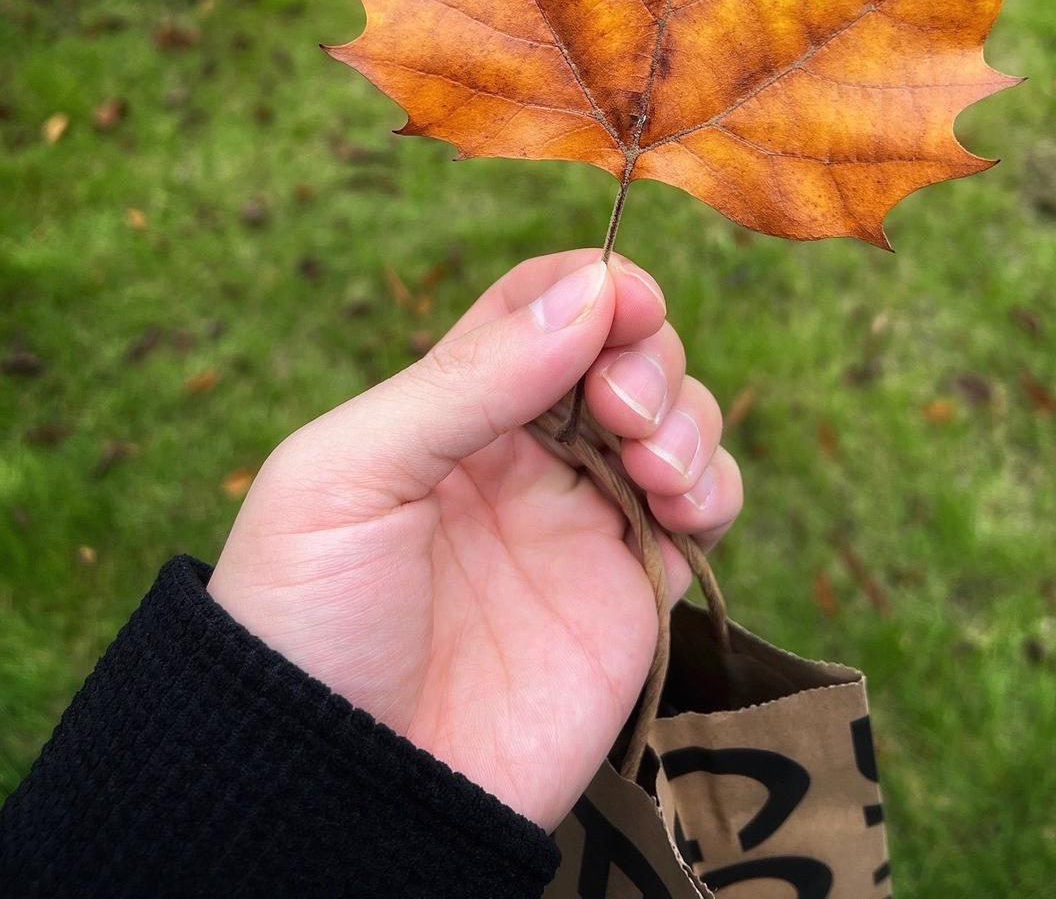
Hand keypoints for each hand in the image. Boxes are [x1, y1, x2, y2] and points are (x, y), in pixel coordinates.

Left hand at [208, 250, 742, 830]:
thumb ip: (469, 379)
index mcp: (451, 407)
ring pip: (676, 420)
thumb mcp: (353, 476)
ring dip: (687, 416)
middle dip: (645, 355)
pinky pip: (705, 512)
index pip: (539, 307)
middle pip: (623, 351)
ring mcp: (584, 521)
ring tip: (652, 464)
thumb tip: (592, 290)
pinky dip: (715, 485)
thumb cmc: (310, 621)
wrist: (339, 796)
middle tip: (621, 407)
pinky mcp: (632, 595)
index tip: (625, 299)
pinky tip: (682, 504)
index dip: (592, 288)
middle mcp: (526, 453)